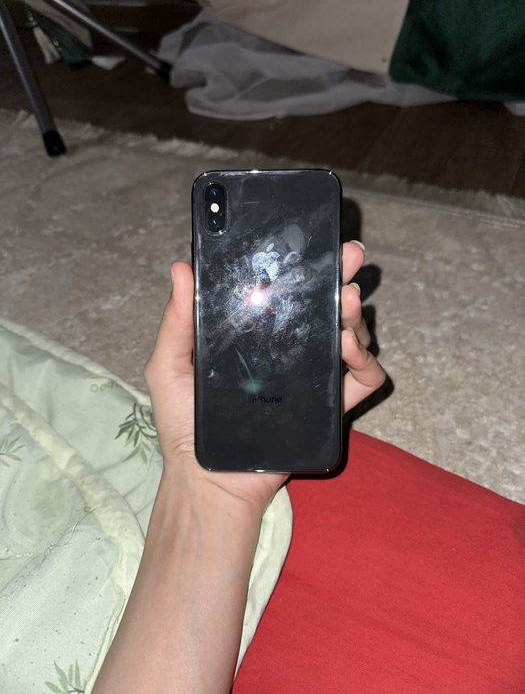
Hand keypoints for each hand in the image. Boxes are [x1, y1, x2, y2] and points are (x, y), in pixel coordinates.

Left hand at [144, 240, 384, 516]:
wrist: (209, 478)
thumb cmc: (185, 424)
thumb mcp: (170, 365)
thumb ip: (177, 320)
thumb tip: (182, 266)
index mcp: (257, 336)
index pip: (287, 294)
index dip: (304, 268)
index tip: (315, 243)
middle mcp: (289, 351)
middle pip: (325, 307)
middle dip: (342, 278)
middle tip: (348, 258)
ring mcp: (312, 377)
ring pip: (350, 335)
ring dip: (354, 316)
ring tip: (346, 303)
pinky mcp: (329, 406)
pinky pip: (364, 379)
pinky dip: (366, 360)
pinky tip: (348, 349)